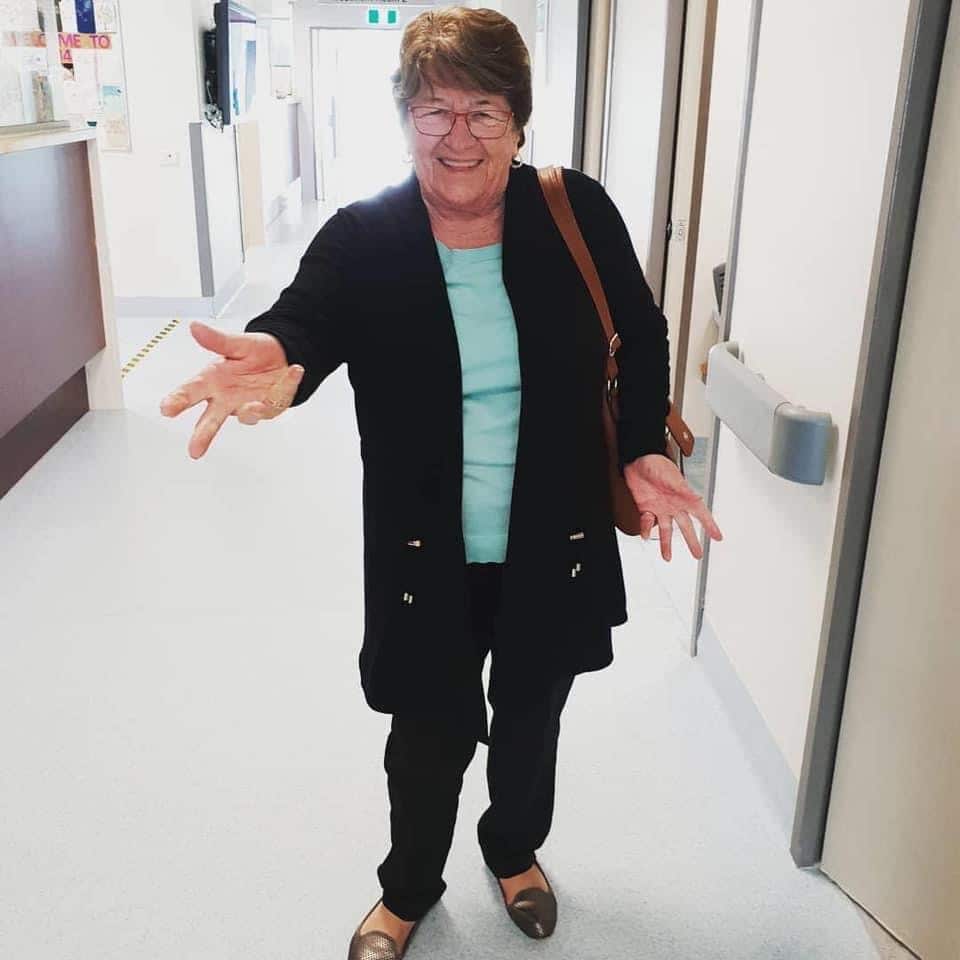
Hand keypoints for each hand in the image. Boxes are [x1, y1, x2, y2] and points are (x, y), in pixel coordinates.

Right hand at [159, 321, 304, 458]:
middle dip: (203, 434)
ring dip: (249, 413)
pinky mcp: (269, 408)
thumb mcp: (236, 343)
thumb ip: (217, 340)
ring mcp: (247, 406)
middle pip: (211, 420)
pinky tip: (294, 370)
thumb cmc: (252, 354)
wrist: (282, 356)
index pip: (190, 392)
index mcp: (213, 381)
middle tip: (194, 449)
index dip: (177, 400)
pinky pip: (277, 402)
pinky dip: (287, 386)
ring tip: (254, 407)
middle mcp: (226, 399)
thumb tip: (195, 327)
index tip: (167, 409)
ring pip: (246, 416)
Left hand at [623, 454, 722, 560]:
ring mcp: (660, 507)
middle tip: (698, 554)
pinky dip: (646, 529)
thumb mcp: (673, 478)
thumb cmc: (657, 463)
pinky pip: (647, 522)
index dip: (710, 525)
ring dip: (666, 543)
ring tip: (667, 557)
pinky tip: (645, 535)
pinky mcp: (646, 507)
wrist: (637, 460)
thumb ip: (684, 492)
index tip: (717, 537)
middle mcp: (674, 504)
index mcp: (684, 497)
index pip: (701, 514)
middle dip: (692, 541)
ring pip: (666, 530)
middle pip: (685, 527)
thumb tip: (698, 501)